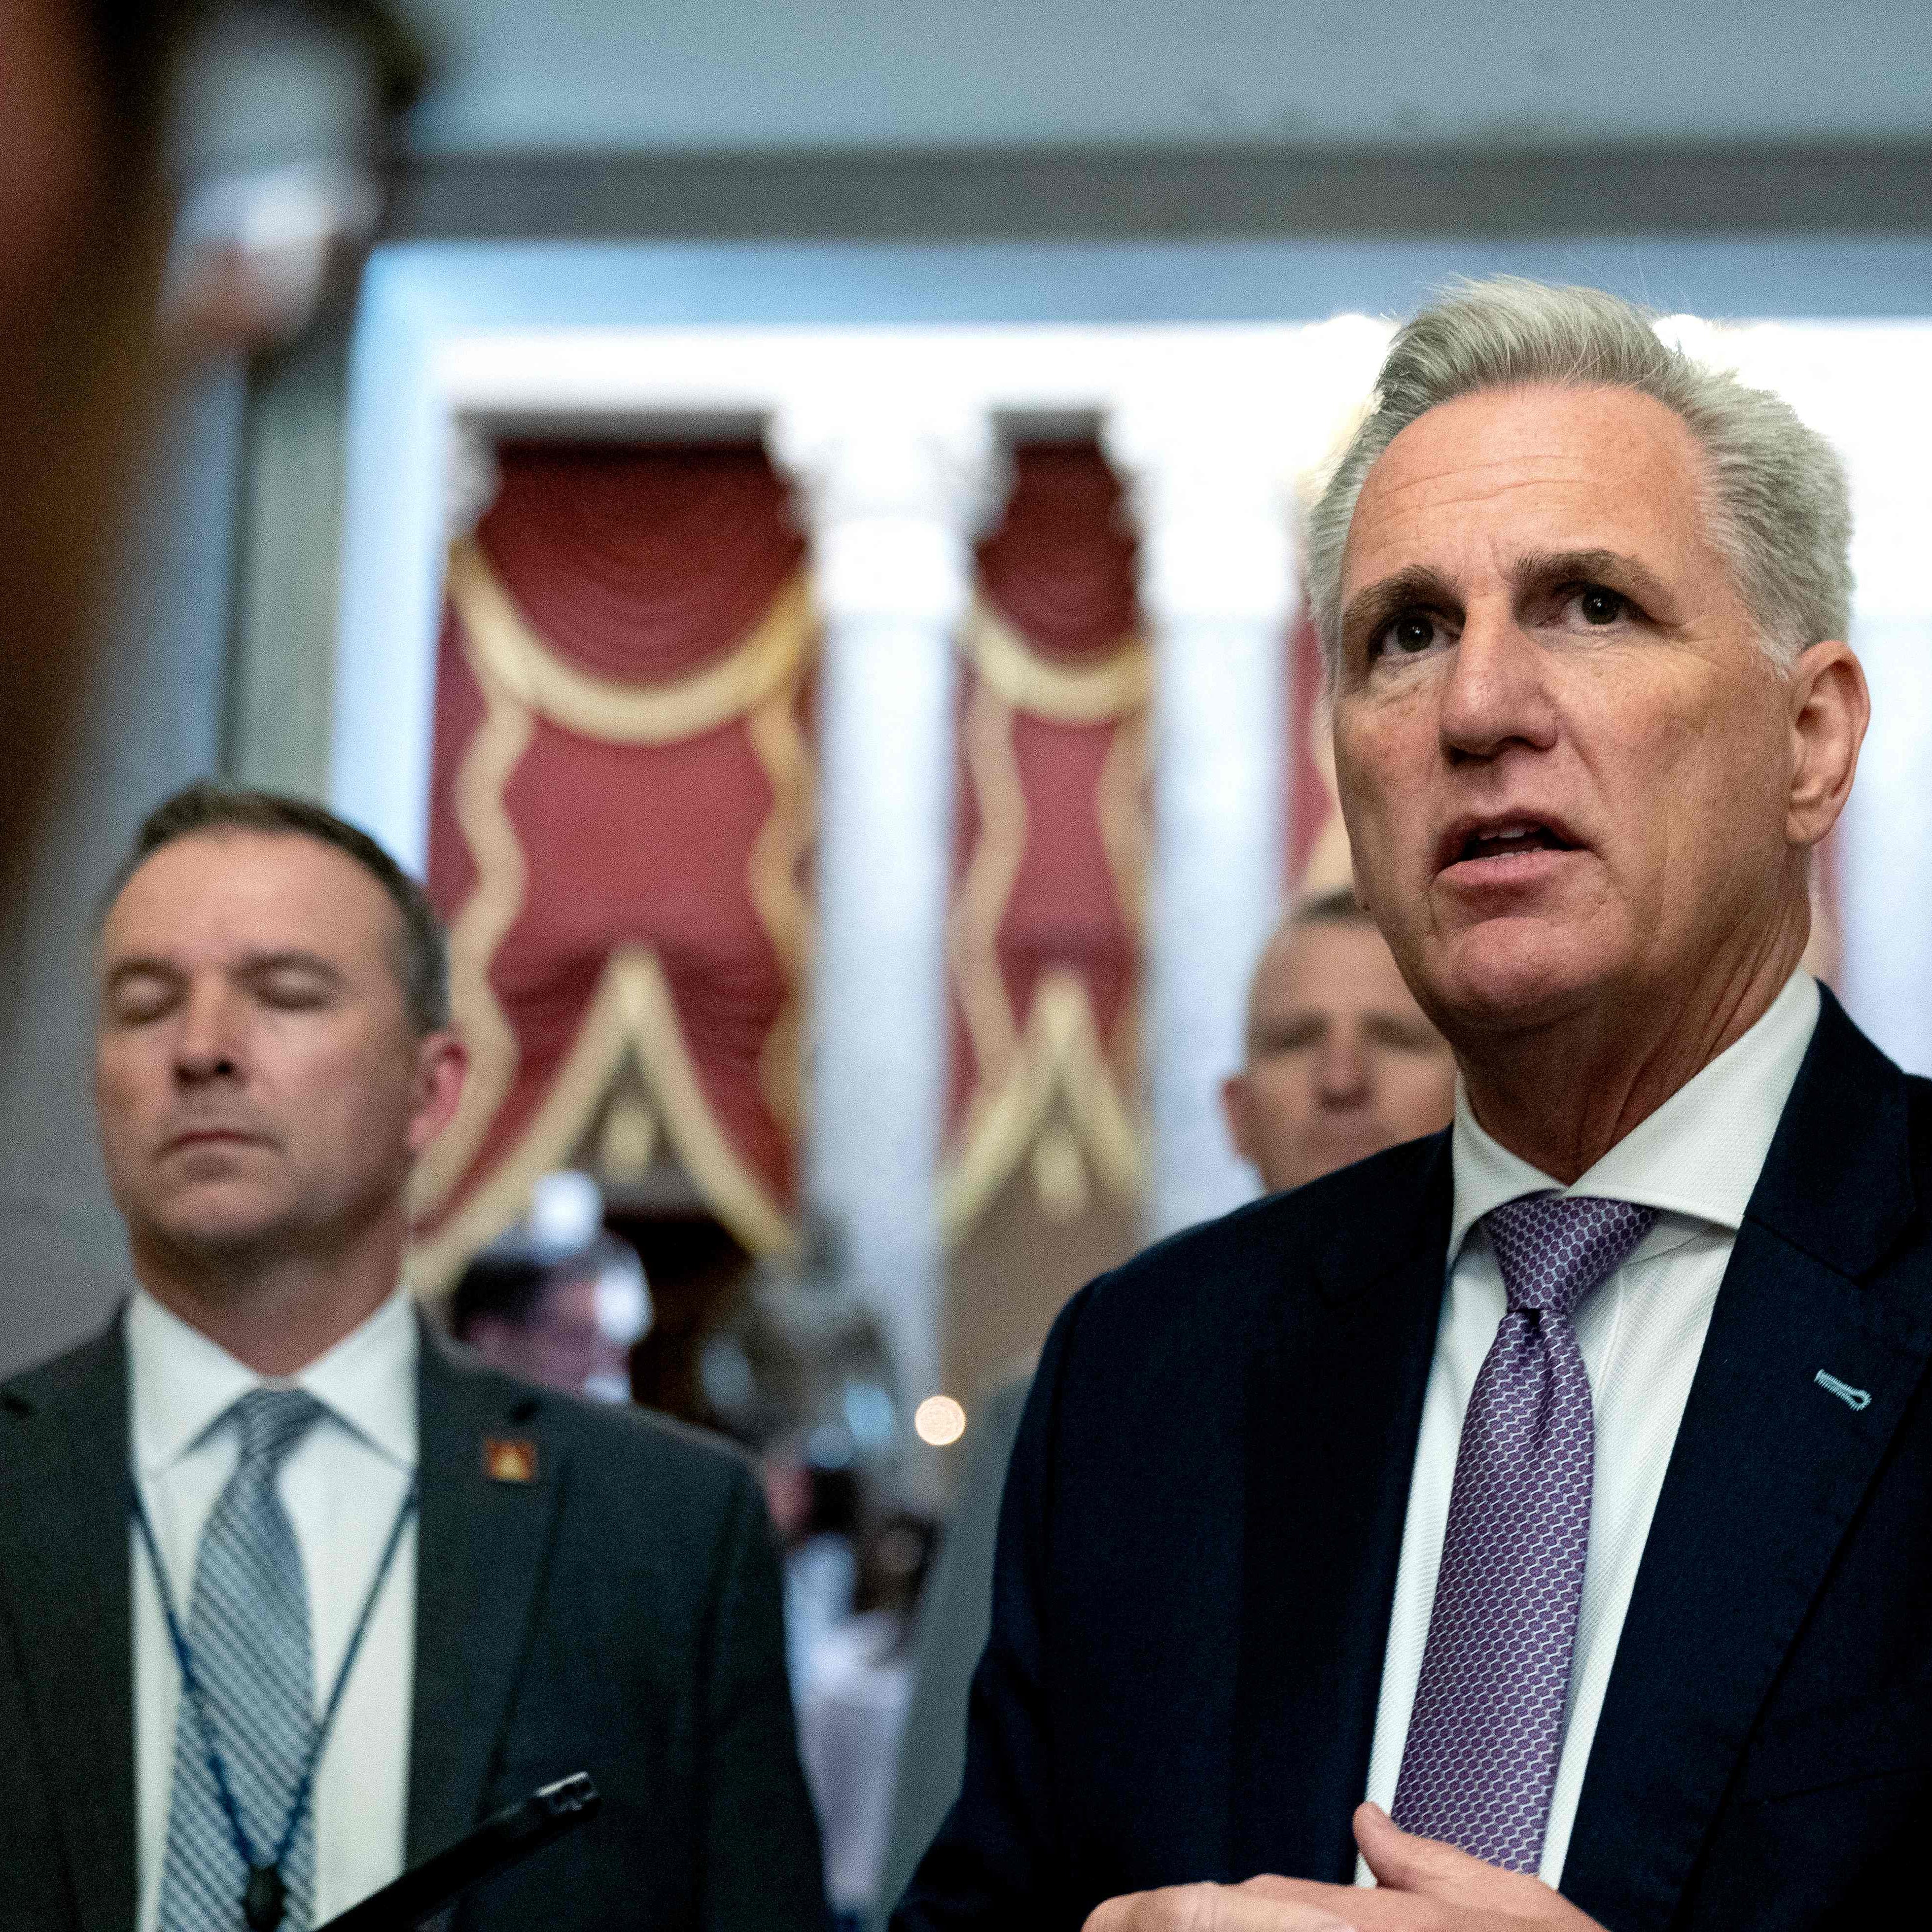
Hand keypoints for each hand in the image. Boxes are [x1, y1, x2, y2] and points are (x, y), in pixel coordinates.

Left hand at [1081, 1804, 1605, 1931]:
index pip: (1248, 1898)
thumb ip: (1435, 1866)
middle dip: (1162, 1918)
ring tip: (1134, 1928)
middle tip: (1105, 1920)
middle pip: (1227, 1915)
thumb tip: (1370, 1824)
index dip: (1178, 1906)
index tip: (1123, 1914)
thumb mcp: (1516, 1910)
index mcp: (1376, 1921)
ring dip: (1196, 1929)